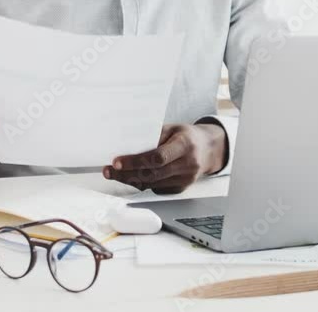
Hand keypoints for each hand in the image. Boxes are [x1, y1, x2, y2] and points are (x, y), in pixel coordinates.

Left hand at [104, 123, 227, 194]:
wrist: (209, 150)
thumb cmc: (187, 136)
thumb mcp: (172, 128)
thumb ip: (153, 135)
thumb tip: (129, 143)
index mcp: (185, 145)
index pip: (158, 157)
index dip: (136, 161)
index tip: (117, 161)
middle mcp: (187, 165)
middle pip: (152, 174)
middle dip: (126, 174)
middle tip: (109, 171)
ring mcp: (185, 179)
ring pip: (152, 184)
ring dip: (130, 180)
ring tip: (114, 174)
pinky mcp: (181, 189)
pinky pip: (156, 188)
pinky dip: (142, 183)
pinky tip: (130, 177)